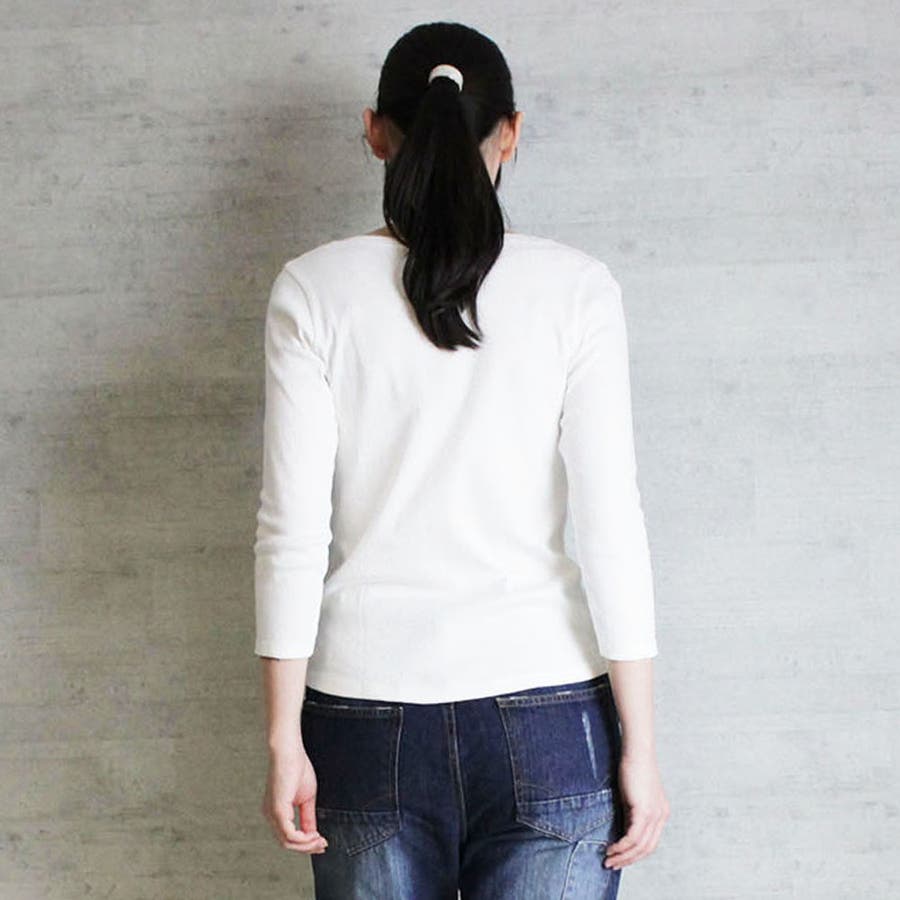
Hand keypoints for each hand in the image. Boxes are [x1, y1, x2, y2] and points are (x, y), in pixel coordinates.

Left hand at [261, 740, 328, 854]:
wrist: (289, 751)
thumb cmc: (296, 768)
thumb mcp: (306, 798)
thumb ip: (307, 817)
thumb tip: (312, 833)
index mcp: (276, 812)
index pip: (289, 836)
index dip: (306, 844)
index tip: (321, 842)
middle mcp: (270, 815)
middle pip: (287, 843)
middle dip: (307, 847)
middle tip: (323, 845)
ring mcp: (272, 814)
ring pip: (287, 842)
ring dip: (306, 845)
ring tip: (320, 840)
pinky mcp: (277, 809)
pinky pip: (288, 834)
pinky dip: (303, 838)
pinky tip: (313, 835)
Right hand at [603, 751, 668, 869]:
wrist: (637, 752)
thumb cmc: (632, 768)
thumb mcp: (633, 795)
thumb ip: (631, 812)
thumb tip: (621, 830)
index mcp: (661, 813)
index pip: (650, 842)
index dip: (635, 854)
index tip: (620, 858)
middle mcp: (661, 816)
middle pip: (647, 849)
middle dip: (628, 860)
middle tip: (612, 865)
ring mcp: (654, 815)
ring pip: (640, 846)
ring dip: (623, 856)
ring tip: (608, 860)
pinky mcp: (644, 811)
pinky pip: (633, 837)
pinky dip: (622, 846)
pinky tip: (611, 848)